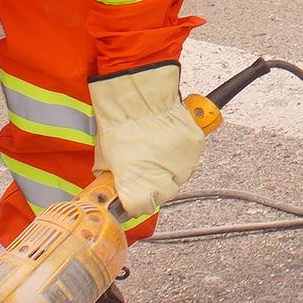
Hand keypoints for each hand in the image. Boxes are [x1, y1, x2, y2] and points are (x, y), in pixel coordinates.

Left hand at [89, 61, 212, 220]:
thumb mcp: (107, 158)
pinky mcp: (195, 146)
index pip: (140, 208)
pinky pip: (190, 158)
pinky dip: (181, 153)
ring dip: (169, 169)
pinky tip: (168, 141)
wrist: (138, 94)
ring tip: (157, 150)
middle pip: (164, 195)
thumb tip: (116, 189)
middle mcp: (162, 176)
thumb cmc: (119, 122)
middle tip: (145, 169)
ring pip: (180, 176)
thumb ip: (115, 179)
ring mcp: (182, 161)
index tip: (132, 196)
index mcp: (136, 182)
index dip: (135, 202)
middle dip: (154, 186)